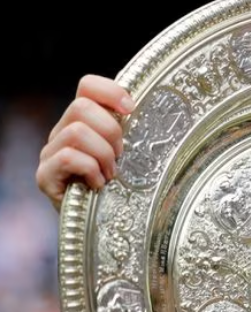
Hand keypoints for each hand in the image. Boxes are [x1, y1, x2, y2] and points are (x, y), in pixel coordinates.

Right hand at [36, 74, 132, 209]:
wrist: (100, 225)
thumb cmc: (119, 187)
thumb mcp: (129, 155)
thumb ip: (131, 132)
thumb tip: (145, 111)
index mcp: (84, 121)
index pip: (87, 86)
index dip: (111, 91)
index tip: (132, 110)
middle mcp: (62, 132)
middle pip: (81, 106)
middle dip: (110, 131)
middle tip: (121, 156)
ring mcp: (50, 153)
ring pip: (76, 132)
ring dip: (102, 154)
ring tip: (110, 174)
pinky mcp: (45, 176)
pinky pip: (67, 157)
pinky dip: (90, 170)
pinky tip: (98, 185)